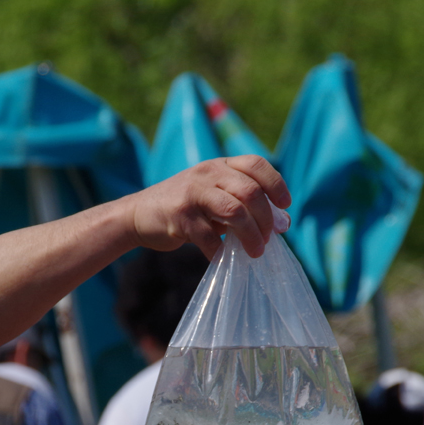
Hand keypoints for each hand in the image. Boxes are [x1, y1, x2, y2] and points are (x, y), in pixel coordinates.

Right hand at [126, 155, 290, 259]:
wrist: (138, 215)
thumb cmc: (184, 209)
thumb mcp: (213, 197)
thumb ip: (244, 205)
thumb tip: (283, 223)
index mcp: (219, 165)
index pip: (255, 164)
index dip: (276, 184)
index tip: (285, 206)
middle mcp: (207, 173)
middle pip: (250, 191)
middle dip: (265, 218)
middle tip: (268, 239)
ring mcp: (193, 193)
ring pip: (235, 211)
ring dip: (250, 235)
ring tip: (255, 251)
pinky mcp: (180, 217)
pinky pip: (209, 237)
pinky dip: (220, 252)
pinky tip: (223, 259)